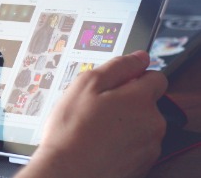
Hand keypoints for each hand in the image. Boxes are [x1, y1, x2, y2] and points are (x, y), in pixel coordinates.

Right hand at [18, 51, 167, 177]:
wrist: (68, 172)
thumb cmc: (72, 130)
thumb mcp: (86, 84)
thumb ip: (117, 67)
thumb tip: (138, 58)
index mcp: (141, 99)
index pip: (155, 76)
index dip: (134, 76)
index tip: (116, 83)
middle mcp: (153, 122)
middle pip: (147, 101)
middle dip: (126, 100)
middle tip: (97, 106)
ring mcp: (149, 146)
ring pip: (141, 124)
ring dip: (124, 122)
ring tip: (95, 127)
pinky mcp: (142, 164)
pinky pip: (136, 144)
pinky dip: (122, 142)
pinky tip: (100, 142)